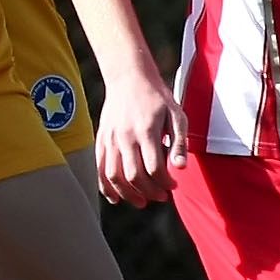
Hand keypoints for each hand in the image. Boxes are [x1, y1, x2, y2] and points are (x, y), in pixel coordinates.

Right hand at [93, 65, 185, 206]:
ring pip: (114, 176)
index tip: (173, 186)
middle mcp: (125, 137)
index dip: (165, 183)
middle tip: (161, 196)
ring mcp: (110, 139)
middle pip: (134, 176)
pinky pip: (100, 169)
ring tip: (141, 202)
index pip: (154, 168)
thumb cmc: (157, 97)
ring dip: (128, 194)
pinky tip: (116, 198)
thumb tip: (180, 168)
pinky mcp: (101, 139)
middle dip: (150, 192)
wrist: (128, 77)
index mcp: (146, 131)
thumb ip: (179, 143)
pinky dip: (106, 187)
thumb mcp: (176, 115)